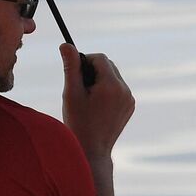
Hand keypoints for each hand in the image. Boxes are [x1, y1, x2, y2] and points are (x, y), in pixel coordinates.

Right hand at [61, 43, 133, 158]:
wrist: (92, 151)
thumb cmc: (78, 123)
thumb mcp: (71, 93)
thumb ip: (71, 67)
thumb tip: (66, 44)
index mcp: (112, 86)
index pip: (100, 58)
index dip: (85, 61)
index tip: (75, 74)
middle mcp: (125, 90)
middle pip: (108, 65)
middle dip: (93, 71)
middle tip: (80, 88)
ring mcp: (129, 99)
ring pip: (114, 77)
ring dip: (100, 80)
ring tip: (87, 98)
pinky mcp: (130, 106)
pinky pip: (118, 89)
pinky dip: (107, 91)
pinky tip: (96, 106)